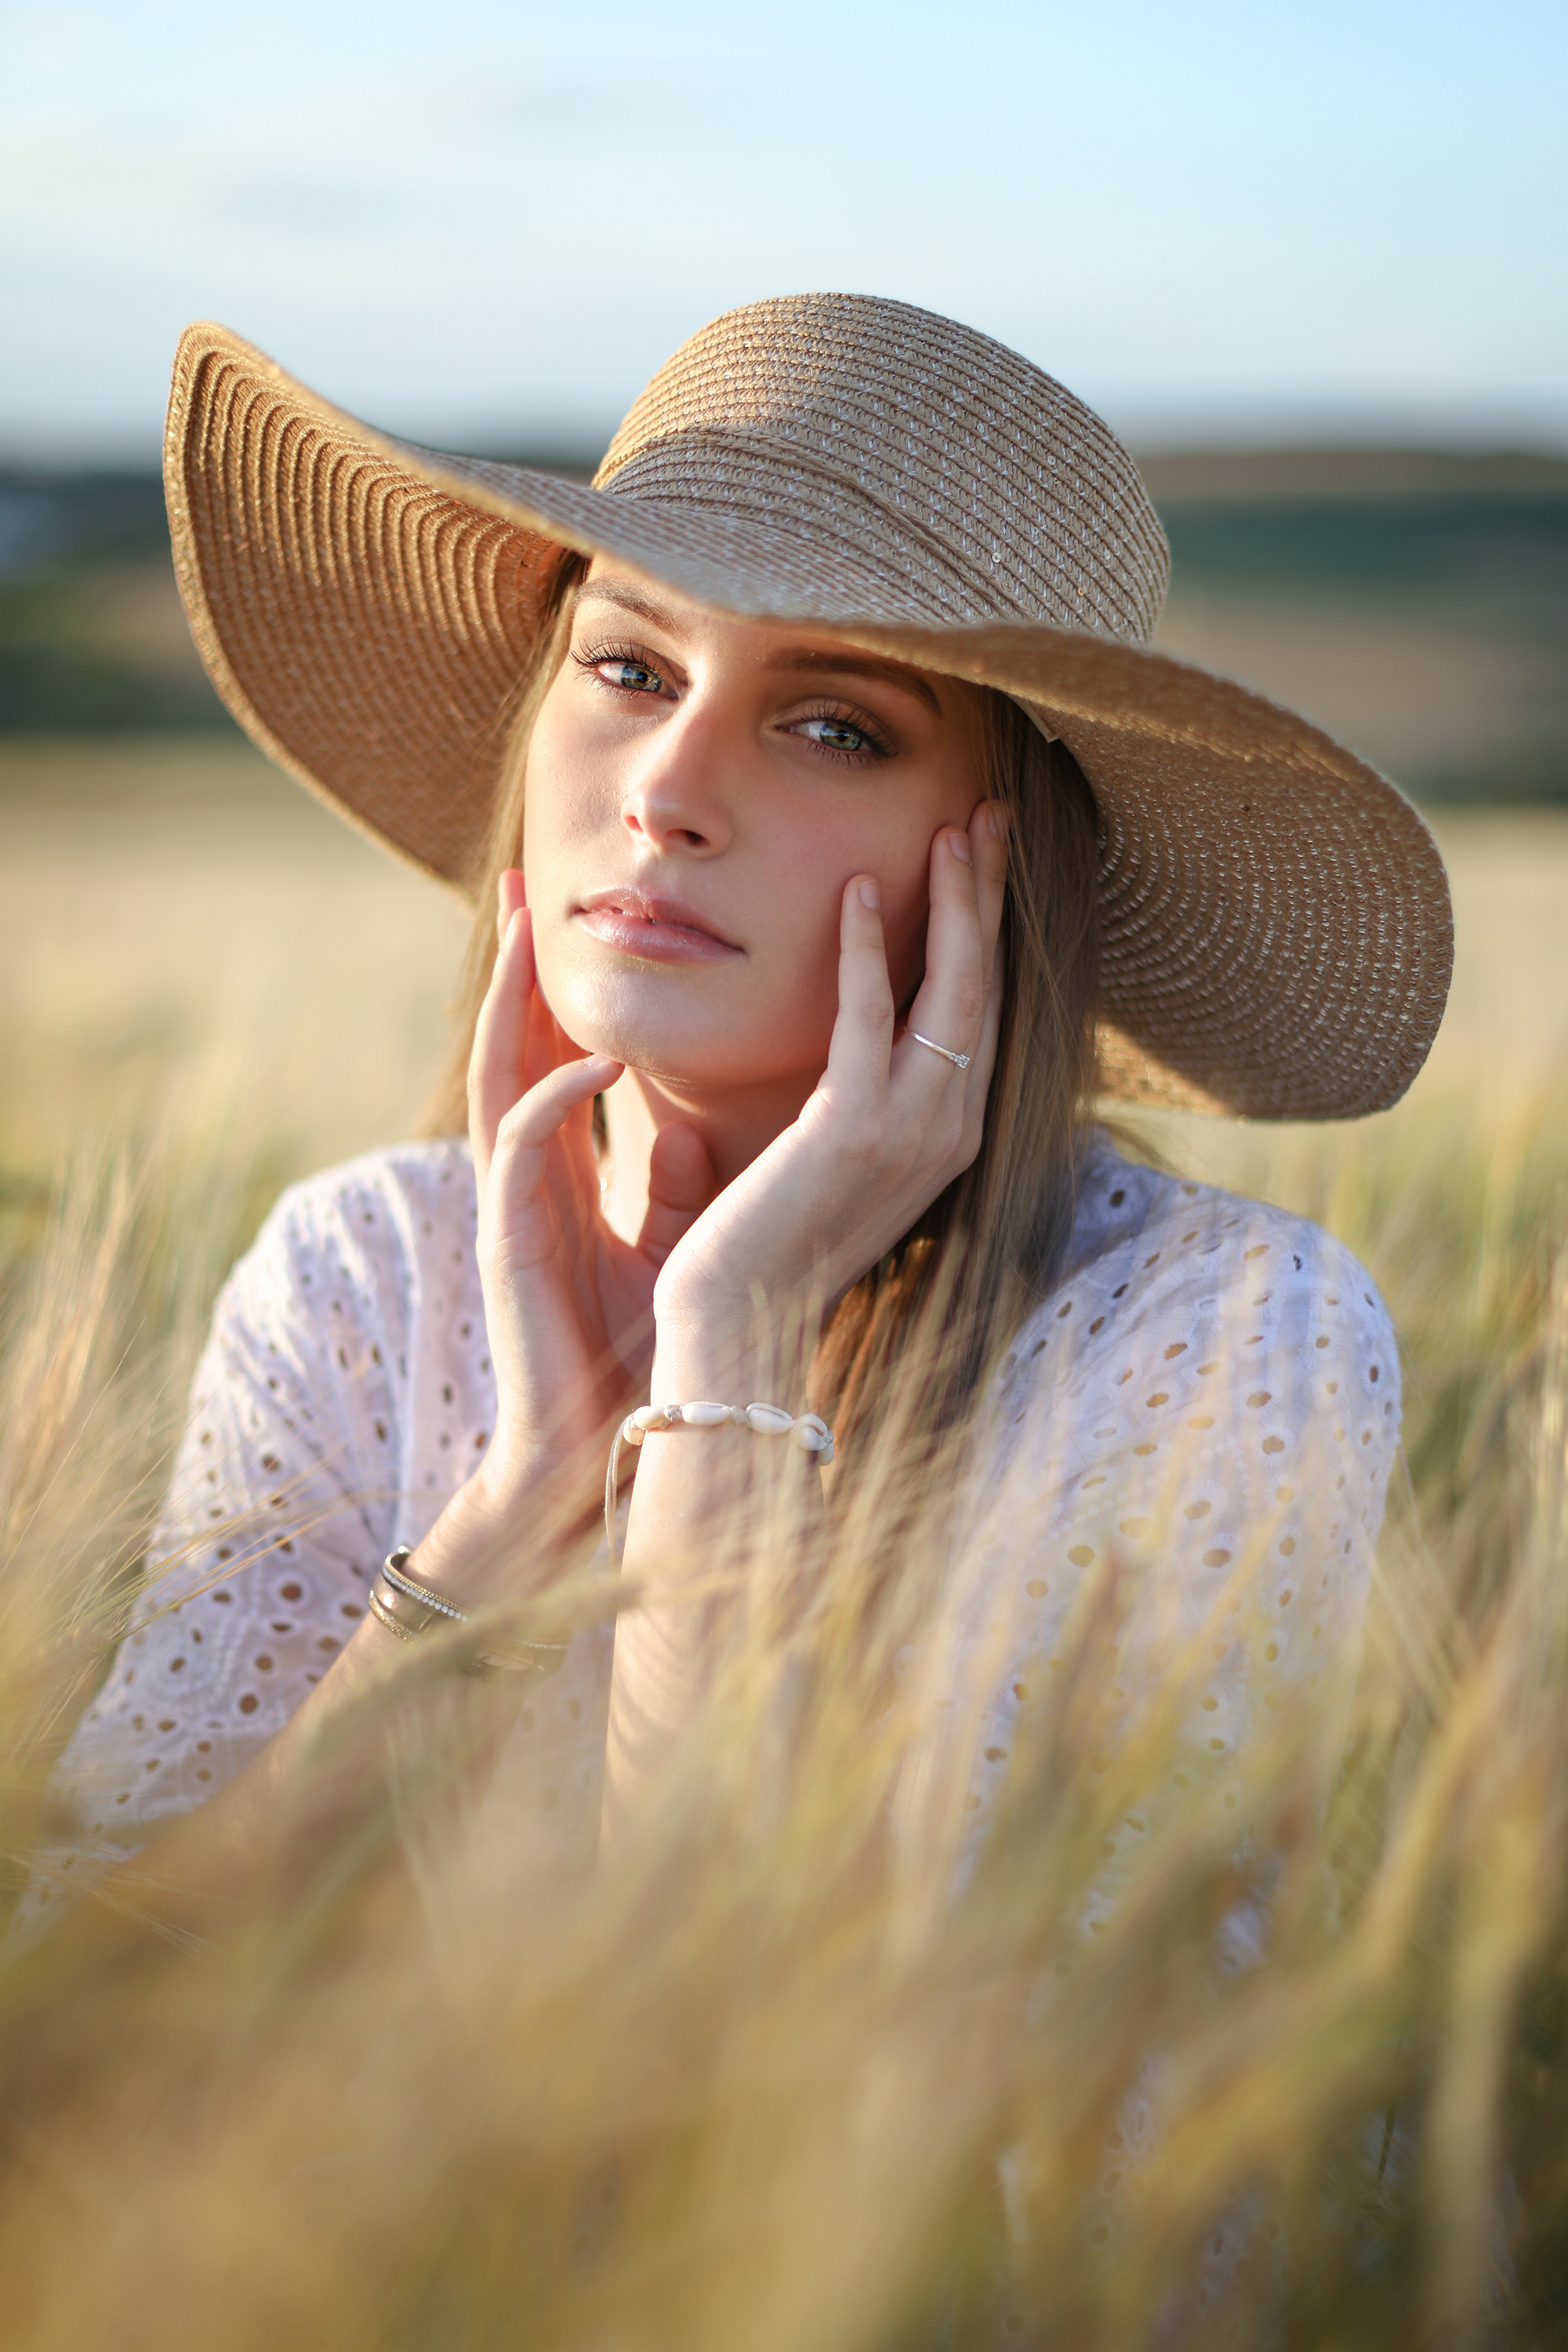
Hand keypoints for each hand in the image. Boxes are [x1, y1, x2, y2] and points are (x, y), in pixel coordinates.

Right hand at [467, 873, 717, 1505]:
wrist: (602, 1442)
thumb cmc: (633, 1349)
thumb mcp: (669, 1246)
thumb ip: (671, 1182)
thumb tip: (690, 1124)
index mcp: (566, 1172)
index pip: (556, 1058)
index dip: (559, 991)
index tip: (566, 920)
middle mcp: (530, 1174)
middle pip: (513, 1048)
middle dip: (514, 969)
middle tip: (522, 886)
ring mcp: (513, 1201)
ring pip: (500, 1077)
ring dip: (514, 1003)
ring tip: (526, 931)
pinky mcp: (512, 1235)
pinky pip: (524, 1144)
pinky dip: (560, 1093)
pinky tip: (598, 1057)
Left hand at [651, 800, 1008, 1365]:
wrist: (743, 1316)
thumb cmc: (775, 1238)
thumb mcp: (838, 1157)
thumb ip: (865, 1092)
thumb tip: (865, 1028)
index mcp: (951, 1133)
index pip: (981, 1008)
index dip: (986, 927)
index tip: (982, 857)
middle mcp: (951, 1129)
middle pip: (984, 986)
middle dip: (989, 896)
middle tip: (988, 816)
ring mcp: (912, 1132)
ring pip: (950, 992)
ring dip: (953, 904)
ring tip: (952, 830)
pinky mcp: (853, 1130)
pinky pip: (867, 1021)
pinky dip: (864, 951)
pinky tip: (857, 891)